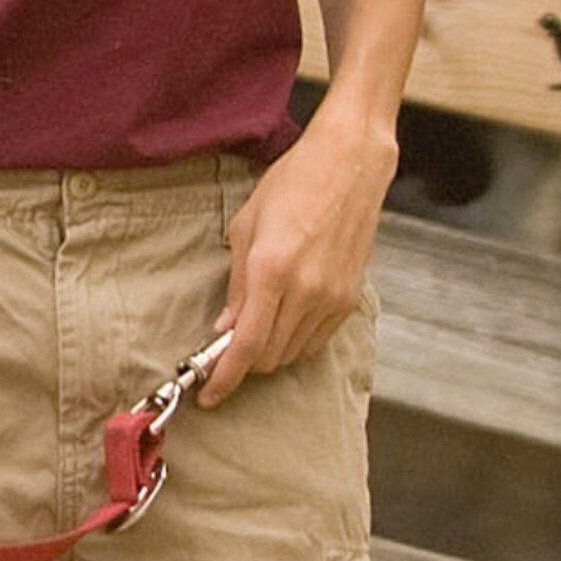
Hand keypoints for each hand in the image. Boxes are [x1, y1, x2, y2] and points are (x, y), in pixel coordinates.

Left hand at [201, 118, 396, 405]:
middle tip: (222, 353)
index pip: (245, 345)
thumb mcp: (246, 227)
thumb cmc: (292, 185)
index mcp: (272, 270)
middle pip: (268, 357)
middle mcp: (306, 291)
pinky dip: (294, 341)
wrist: (349, 166)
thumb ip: (237, 284)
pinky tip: (282, 322)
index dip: (224, 377)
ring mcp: (333, 297)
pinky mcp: (351, 297)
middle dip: (241, 364)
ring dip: (268, 352)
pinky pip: (317, 339)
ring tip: (252, 331)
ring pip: (293, 353)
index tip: (209, 394)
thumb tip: (226, 326)